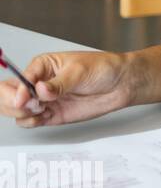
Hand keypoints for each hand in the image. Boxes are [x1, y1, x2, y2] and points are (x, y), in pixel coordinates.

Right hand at [0, 51, 133, 127]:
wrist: (122, 84)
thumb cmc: (103, 69)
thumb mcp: (80, 71)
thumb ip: (59, 84)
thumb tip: (40, 90)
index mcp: (42, 66)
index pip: (19, 78)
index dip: (18, 90)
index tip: (26, 99)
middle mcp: (39, 83)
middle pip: (9, 95)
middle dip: (14, 103)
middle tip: (33, 106)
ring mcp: (44, 100)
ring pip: (16, 110)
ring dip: (22, 113)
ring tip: (41, 110)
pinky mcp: (51, 114)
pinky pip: (29, 121)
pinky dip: (30, 122)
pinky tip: (43, 117)